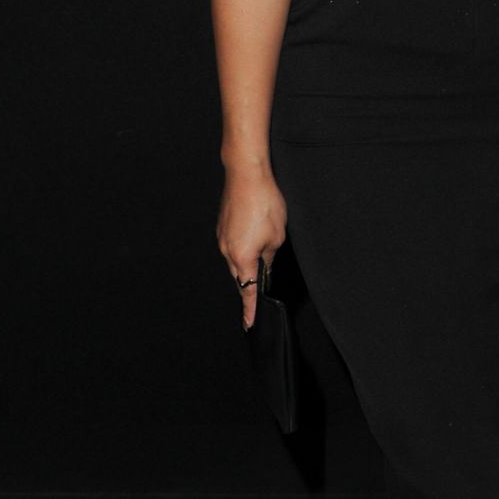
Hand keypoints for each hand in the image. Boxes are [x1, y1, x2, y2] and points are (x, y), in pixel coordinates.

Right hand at [217, 167, 286, 329]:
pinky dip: (243, 248)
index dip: (250, 309)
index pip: (247, 291)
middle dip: (250, 284)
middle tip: (261, 291)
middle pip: (240, 276)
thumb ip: (269, 256)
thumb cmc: (264, 203)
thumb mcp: (276, 236)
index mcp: (242, 257)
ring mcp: (222, 238)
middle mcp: (227, 250)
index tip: (249, 323)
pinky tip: (254, 237)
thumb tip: (264, 265)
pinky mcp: (222, 227)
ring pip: (236, 260)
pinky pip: (233, 246)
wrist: (246, 175)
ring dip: (248, 262)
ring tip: (262, 253)